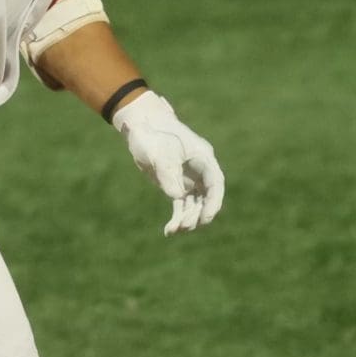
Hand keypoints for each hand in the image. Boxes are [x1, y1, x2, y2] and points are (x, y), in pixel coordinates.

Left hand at [112, 92, 224, 235]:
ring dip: (187, 218)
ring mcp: (189, 178)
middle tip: (184, 227)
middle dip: (198, 214)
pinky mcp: (176, 185)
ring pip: (194, 204)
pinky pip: (181, 205)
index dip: (213, 202)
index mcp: (202, 157)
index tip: (205, 218)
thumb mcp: (158, 153)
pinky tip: (169, 231)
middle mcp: (199, 170)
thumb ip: (168, 174)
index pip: (215, 183)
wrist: (140, 125)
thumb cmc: (151, 135)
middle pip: (207, 197)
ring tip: (174, 231)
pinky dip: (177, 217)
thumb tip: (176, 196)